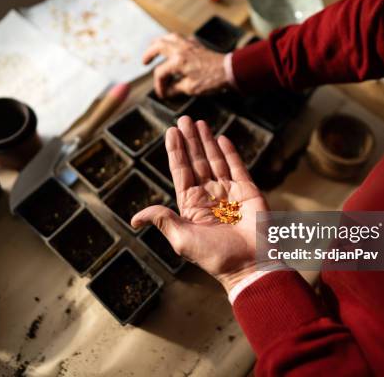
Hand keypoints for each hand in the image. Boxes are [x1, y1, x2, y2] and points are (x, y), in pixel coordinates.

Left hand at [132, 117, 267, 291]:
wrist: (249, 264)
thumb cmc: (214, 256)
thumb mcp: (181, 238)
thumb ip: (162, 220)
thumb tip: (134, 218)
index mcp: (191, 206)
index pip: (181, 172)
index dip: (176, 152)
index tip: (170, 132)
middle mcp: (209, 196)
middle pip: (197, 161)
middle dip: (190, 140)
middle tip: (184, 119)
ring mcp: (229, 192)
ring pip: (215, 160)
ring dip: (207, 141)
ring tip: (199, 122)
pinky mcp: (248, 191)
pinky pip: (237, 167)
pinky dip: (229, 152)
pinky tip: (221, 137)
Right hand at [142, 33, 228, 98]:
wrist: (230, 70)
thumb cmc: (212, 81)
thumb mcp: (191, 88)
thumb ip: (176, 88)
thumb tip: (167, 91)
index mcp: (177, 61)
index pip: (160, 73)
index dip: (158, 85)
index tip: (162, 94)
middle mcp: (180, 49)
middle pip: (158, 46)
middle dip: (149, 54)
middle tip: (144, 62)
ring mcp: (188, 45)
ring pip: (168, 37)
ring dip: (159, 42)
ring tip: (154, 48)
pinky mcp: (196, 44)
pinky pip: (180, 38)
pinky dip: (173, 41)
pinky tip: (173, 46)